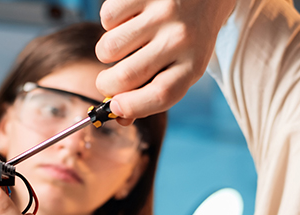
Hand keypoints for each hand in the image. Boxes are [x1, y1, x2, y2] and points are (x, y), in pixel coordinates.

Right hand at [95, 0, 236, 119]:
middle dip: (105, 84)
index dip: (131, 107)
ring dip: (105, 52)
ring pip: (109, 48)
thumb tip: (118, 116)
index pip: (161, 95)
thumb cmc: (188, 36)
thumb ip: (152, 92)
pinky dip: (110, 23)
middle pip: (126, 77)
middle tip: (106, 81)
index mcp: (193, 65)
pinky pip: (107, 18)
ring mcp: (163, 13)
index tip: (115, 108)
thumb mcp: (182, 66)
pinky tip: (127, 20)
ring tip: (121, 45)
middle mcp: (181, 39)